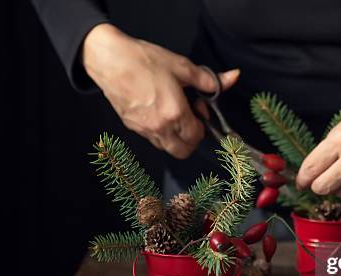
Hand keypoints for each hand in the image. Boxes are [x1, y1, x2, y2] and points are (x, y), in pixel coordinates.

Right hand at [82, 23, 239, 158]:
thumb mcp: (181, 66)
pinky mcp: (132, 127)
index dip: (203, 125)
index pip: (197, 137)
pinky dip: (161, 132)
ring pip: (167, 148)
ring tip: (173, 113)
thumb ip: (209, 79)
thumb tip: (232, 78)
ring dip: (175, 137)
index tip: (199, 108)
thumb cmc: (143, 61)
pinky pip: (152, 139)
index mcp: (174, 113)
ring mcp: (143, 130)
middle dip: (191, 139)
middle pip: (183, 151)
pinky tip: (158, 111)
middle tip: (190, 118)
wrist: (108, 59)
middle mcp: (159, 127)